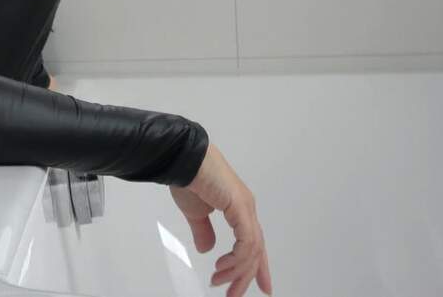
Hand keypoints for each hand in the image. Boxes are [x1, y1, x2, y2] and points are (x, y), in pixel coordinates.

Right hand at [169, 143, 272, 296]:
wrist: (182, 158)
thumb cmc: (187, 177)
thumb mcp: (195, 212)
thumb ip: (203, 231)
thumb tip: (207, 249)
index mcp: (239, 208)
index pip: (253, 242)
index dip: (257, 266)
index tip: (260, 287)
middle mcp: (247, 208)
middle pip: (255, 250)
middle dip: (245, 276)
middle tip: (233, 294)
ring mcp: (245, 207)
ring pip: (251, 249)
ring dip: (236, 270)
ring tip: (219, 281)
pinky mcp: (239, 207)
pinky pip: (246, 241)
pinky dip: (237, 257)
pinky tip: (224, 266)